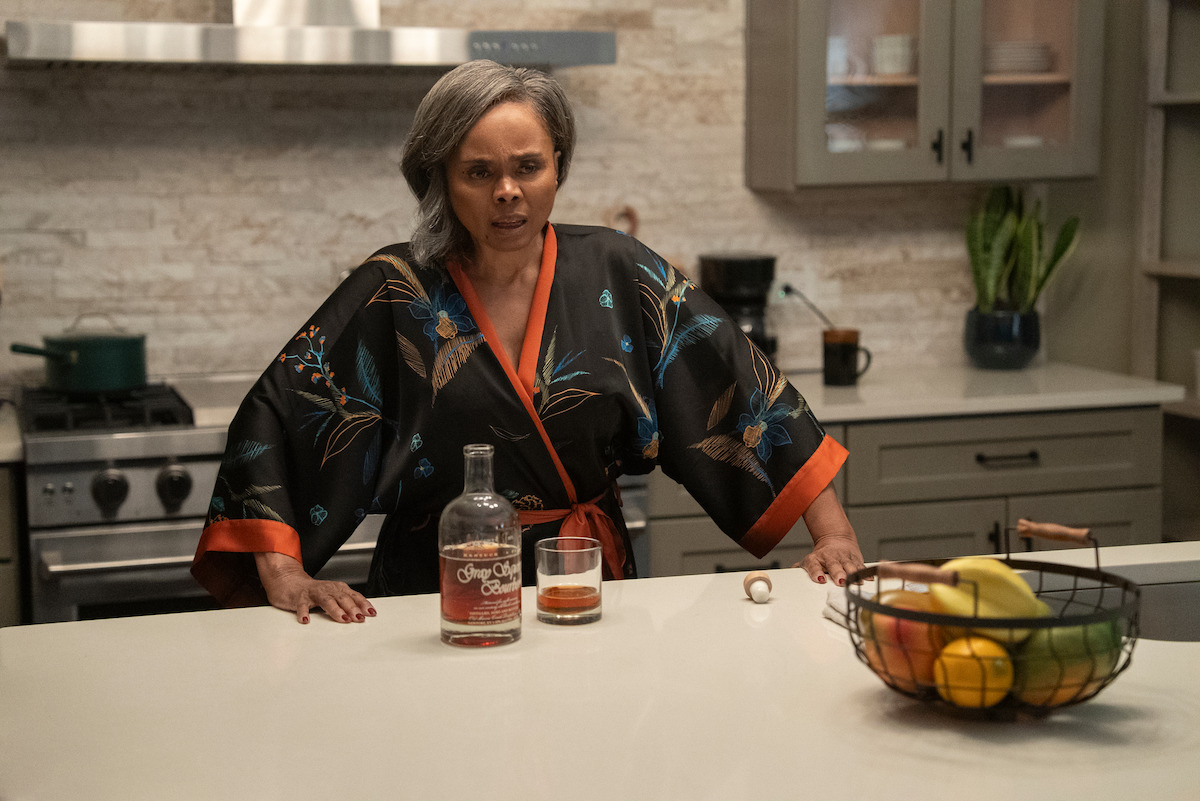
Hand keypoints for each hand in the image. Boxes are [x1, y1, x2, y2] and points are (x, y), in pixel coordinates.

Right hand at [254, 552, 375, 623]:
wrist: (290, 581)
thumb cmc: (315, 592)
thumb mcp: (333, 595)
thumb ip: (347, 603)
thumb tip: (364, 615)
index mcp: (338, 589)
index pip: (354, 596)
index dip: (363, 604)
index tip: (371, 613)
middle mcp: (328, 589)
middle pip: (342, 598)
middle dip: (352, 608)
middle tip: (359, 618)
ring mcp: (313, 593)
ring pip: (326, 600)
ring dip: (335, 610)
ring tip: (343, 619)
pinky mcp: (299, 598)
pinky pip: (301, 606)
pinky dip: (303, 613)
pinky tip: (306, 620)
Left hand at [795, 533, 864, 586]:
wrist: (836, 539)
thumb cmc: (822, 555)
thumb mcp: (810, 560)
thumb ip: (802, 569)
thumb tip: (792, 572)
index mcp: (816, 559)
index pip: (814, 566)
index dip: (816, 572)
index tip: (819, 579)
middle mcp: (831, 557)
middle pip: (834, 566)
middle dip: (838, 573)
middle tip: (841, 581)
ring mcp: (844, 558)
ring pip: (850, 565)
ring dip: (854, 574)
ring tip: (857, 581)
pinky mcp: (856, 559)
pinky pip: (861, 566)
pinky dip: (865, 572)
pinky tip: (869, 578)